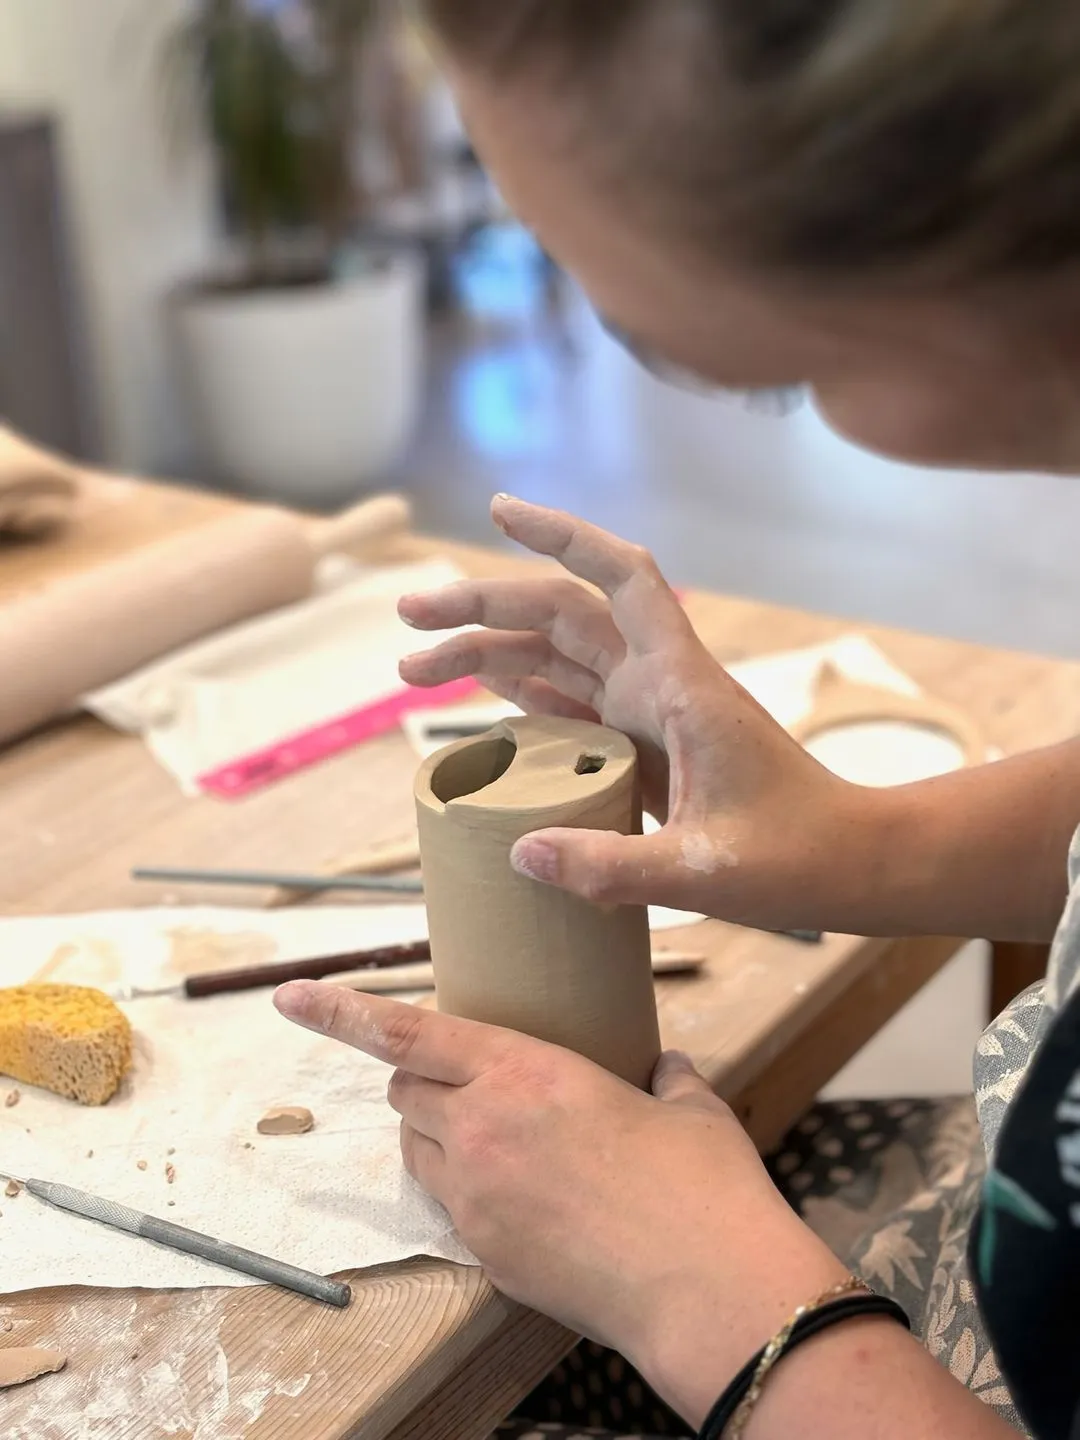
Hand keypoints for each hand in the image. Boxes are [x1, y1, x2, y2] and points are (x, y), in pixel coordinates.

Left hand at [274, 981, 846, 1424]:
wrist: (706, 1293)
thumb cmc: (702, 1189)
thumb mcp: (687, 1106)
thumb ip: (662, 1074)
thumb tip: (663, 1068)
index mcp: (525, 1072)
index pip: (407, 1032)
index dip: (340, 1010)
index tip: (291, 994)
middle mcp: (482, 1129)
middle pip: (405, 1089)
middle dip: (423, 1077)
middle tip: (474, 1083)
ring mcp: (476, 1199)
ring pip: (417, 1148)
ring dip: (439, 1133)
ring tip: (505, 1142)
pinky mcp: (485, 1255)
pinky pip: (449, 1205)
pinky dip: (468, 1189)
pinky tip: (531, 1200)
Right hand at [400, 496, 872, 930]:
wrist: (855, 863)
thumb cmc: (801, 855)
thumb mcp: (706, 871)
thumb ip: (614, 866)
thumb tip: (521, 853)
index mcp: (681, 685)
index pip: (619, 579)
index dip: (562, 535)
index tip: (499, 510)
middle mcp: (661, 684)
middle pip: (561, 616)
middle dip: (482, 607)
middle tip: (406, 619)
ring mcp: (650, 714)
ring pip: (557, 659)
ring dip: (488, 653)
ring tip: (413, 667)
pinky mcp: (646, 748)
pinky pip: (571, 707)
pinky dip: (522, 694)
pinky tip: (482, 696)